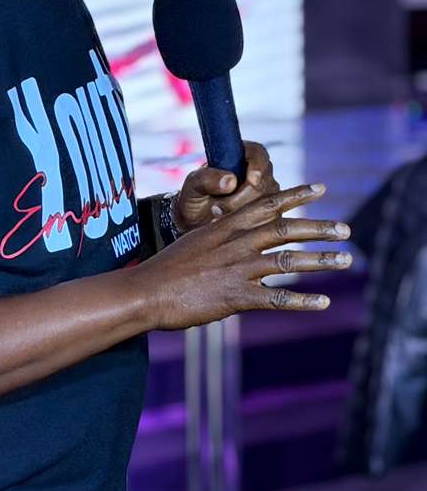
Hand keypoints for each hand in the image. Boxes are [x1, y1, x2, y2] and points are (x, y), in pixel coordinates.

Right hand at [135, 182, 352, 330]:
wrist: (144, 292)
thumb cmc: (164, 271)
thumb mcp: (194, 244)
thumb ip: (219, 241)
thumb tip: (237, 242)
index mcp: (224, 228)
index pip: (266, 204)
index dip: (295, 195)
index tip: (321, 188)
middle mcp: (235, 244)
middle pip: (285, 229)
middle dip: (319, 228)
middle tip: (347, 229)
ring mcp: (236, 269)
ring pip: (288, 260)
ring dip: (321, 260)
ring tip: (347, 260)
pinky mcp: (235, 296)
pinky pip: (276, 297)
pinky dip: (302, 301)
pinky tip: (324, 302)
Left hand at [174, 139, 279, 232]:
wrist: (195, 224)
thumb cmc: (195, 199)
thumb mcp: (193, 186)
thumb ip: (206, 178)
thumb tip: (230, 181)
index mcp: (240, 156)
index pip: (258, 153)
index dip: (257, 166)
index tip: (251, 180)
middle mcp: (258, 173)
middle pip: (264, 182)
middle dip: (241, 197)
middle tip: (217, 206)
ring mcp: (266, 194)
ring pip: (266, 202)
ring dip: (241, 212)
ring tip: (218, 214)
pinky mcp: (268, 214)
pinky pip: (267, 218)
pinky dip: (248, 223)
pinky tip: (229, 224)